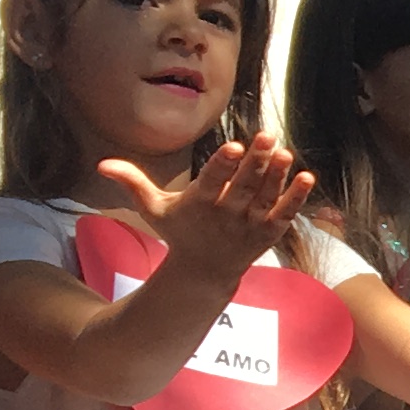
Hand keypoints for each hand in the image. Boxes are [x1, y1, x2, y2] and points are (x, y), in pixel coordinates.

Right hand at [98, 135, 312, 286]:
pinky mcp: (268, 233)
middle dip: (256, 162)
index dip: (224, 164)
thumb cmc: (179, 232)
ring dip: (278, 176)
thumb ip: (133, 183)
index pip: (213, 180)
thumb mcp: (153, 209)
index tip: (234, 147)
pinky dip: (296, 199)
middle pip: (244, 185)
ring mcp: (250, 224)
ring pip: (266, 197)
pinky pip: (285, 214)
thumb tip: (102, 164)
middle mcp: (226, 213)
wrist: (204, 273)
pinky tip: (307, 178)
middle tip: (267, 137)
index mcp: (199, 203)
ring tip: (285, 153)